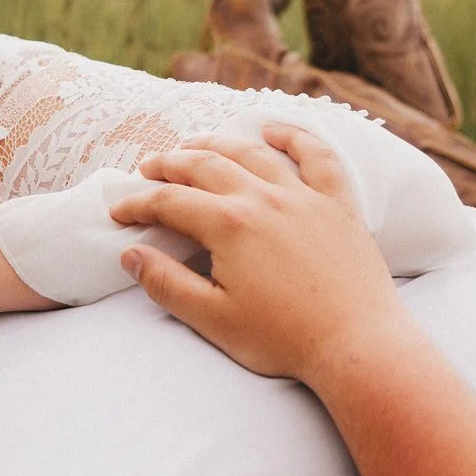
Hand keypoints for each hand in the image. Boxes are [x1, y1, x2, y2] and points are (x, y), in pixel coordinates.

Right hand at [112, 123, 409, 383]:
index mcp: (229, 225)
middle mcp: (264, 199)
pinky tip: (274, 131)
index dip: (138, 202)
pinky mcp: (338, 205)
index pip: (170, 202)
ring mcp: (304, 197)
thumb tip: (130, 256)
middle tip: (148, 168)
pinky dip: (295, 138)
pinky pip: (317, 158)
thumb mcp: (213, 319)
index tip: (118, 210)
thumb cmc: (284, 338)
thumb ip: (167, 284)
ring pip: (253, 154)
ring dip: (219, 143)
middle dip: (170, 164)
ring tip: (194, 144)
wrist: (357, 344)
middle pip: (206, 166)